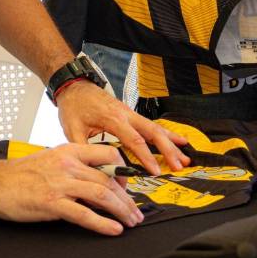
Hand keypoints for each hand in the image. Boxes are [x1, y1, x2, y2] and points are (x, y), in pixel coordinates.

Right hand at [0, 143, 143, 234]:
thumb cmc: (19, 174)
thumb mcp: (50, 159)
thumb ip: (73, 166)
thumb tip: (94, 180)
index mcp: (69, 150)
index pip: (109, 154)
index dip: (124, 172)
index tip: (129, 187)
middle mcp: (68, 164)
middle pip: (109, 180)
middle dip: (127, 199)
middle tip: (136, 213)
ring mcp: (60, 183)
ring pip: (102, 195)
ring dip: (121, 211)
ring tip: (130, 222)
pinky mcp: (52, 203)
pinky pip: (84, 214)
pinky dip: (102, 223)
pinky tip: (113, 230)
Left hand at [55, 80, 189, 176]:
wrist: (74, 86)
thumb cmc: (73, 106)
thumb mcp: (72, 129)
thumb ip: (84, 150)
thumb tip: (93, 171)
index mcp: (113, 118)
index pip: (134, 140)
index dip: (146, 157)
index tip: (156, 171)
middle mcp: (126, 114)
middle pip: (153, 132)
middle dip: (168, 150)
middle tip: (178, 166)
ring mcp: (130, 113)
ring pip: (156, 128)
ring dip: (172, 143)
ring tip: (185, 157)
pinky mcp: (131, 115)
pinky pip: (152, 125)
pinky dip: (167, 134)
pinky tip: (179, 141)